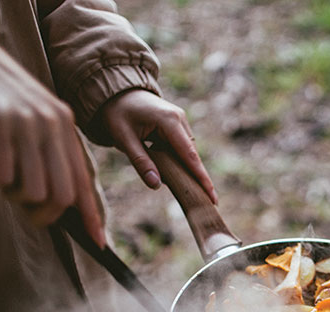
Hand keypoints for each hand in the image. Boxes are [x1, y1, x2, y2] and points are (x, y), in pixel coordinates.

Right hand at [0, 34, 104, 246]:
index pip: (83, 182)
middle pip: (61, 196)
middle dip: (42, 214)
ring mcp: (26, 122)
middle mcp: (52, 123)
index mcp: (65, 127)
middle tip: (22, 205)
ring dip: (12, 194)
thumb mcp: (36, 126)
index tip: (98, 243)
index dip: (91, 215)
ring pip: (31, 191)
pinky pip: (0, 175)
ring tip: (1, 174)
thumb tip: (66, 206)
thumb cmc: (1, 106)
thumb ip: (52, 157)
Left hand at [100, 89, 217, 203]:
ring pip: (187, 152)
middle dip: (197, 178)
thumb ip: (141, 162)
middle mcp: (180, 119)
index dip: (201, 178)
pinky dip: (178, 160)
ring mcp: (180, 120)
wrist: (117, 91)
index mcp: (169, 121)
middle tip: (206, 201)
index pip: (189, 155)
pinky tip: (170, 170)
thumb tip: (156, 185)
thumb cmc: (118, 113)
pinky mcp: (177, 124)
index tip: (212, 196)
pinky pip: (182, 147)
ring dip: (184, 168)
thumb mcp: (124, 138)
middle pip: (192, 156)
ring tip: (183, 187)